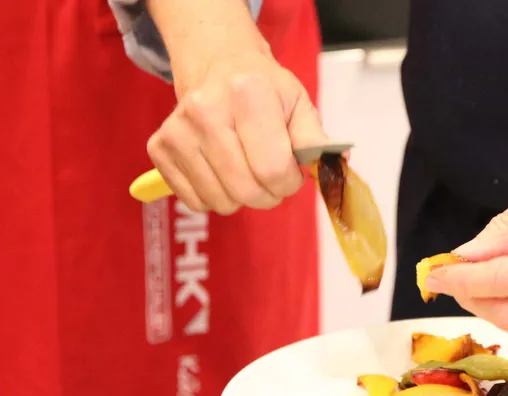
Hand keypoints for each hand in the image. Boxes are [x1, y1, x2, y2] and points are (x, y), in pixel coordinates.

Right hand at [147, 48, 326, 213]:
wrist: (218, 65)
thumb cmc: (265, 89)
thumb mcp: (299, 104)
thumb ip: (315, 140)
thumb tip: (331, 169)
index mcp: (248, 94)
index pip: (273, 169)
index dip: (289, 183)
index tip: (291, 175)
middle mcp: (206, 110)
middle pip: (246, 190)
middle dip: (268, 195)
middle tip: (272, 180)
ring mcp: (178, 130)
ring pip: (220, 200)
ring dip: (241, 198)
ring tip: (245, 170)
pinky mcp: (159, 148)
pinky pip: (194, 200)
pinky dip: (214, 196)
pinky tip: (221, 172)